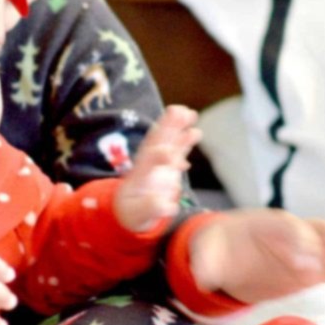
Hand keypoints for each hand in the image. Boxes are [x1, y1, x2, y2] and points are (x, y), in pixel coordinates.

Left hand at [113, 104, 200, 230]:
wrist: (129, 210)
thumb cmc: (132, 212)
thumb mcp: (139, 214)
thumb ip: (151, 208)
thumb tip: (168, 206)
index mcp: (139, 175)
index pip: (148, 162)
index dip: (158, 156)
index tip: (169, 153)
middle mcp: (149, 165)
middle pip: (157, 142)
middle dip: (167, 127)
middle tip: (178, 110)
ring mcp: (158, 164)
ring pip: (168, 142)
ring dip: (177, 128)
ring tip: (190, 113)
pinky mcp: (167, 166)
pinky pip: (176, 150)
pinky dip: (184, 142)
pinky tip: (195, 132)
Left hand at [189, 208, 324, 303]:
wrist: (231, 254)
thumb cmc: (220, 248)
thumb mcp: (207, 252)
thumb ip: (207, 262)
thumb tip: (203, 277)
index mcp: (268, 225)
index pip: (289, 227)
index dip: (299, 241)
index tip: (306, 263)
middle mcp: (294, 233)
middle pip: (321, 230)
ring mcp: (309, 249)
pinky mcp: (317, 267)